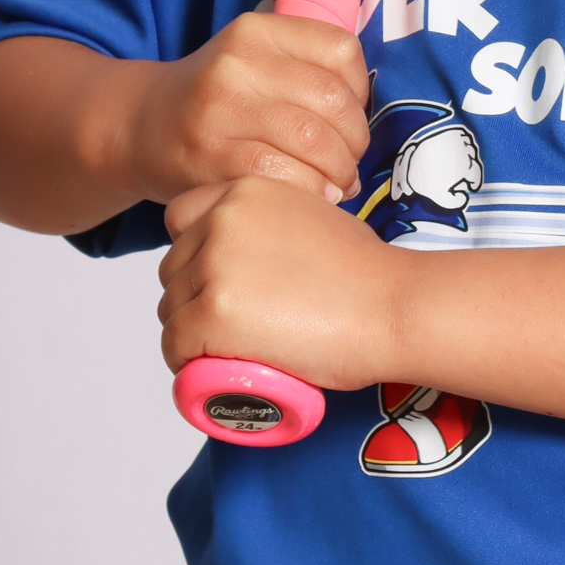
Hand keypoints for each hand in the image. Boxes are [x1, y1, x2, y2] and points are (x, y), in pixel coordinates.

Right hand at [133, 13, 369, 205]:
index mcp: (257, 31)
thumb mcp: (254, 60)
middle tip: (348, 162)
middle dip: (355, 141)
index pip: (341, 51)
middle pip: (334, 101)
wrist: (142, 127)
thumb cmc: (216, 100)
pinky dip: (312, 190)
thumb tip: (368, 115)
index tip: (349, 117)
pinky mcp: (211, 156)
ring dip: (339, 171)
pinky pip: (284, 174)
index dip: (360, 92)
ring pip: (314, 140)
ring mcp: (221, 108)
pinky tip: (314, 196)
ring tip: (336, 183)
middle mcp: (238, 62)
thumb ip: (306, 70)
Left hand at [158, 175, 401, 392]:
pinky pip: (175, 345)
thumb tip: (257, 251)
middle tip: (228, 328)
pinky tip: (210, 371)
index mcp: (244, 192)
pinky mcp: (212, 314)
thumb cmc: (366, 274)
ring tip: (226, 352)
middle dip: (192, 299)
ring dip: (189, 334)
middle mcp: (221, 221)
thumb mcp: (314, 214)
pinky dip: (186, 364)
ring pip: (170, 310)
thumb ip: (275, 220)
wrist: (393, 307)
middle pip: (173, 269)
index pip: (180, 220)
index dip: (193, 255)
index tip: (215, 282)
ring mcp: (214, 267)